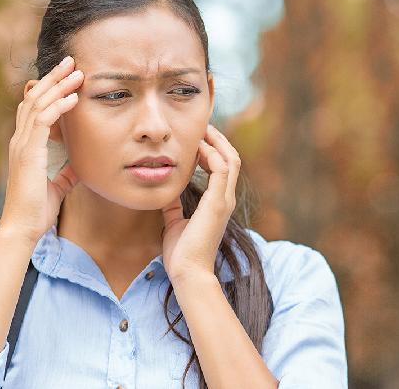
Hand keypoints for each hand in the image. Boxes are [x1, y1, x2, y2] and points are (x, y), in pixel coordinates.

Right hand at [0, 56, 83, 242]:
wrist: (23, 228)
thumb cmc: (37, 210)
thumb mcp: (58, 187)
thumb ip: (66, 173)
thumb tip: (80, 166)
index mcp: (25, 146)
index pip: (34, 108)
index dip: (49, 89)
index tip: (67, 76)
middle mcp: (20, 140)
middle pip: (34, 97)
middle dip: (53, 78)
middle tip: (71, 61)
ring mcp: (22, 145)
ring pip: (38, 104)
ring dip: (58, 85)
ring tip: (76, 71)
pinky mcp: (28, 153)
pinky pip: (42, 121)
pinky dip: (59, 106)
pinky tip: (74, 97)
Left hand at [161, 124, 240, 282]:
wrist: (188, 272)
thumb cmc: (181, 253)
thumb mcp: (174, 222)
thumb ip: (174, 205)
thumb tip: (166, 192)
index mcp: (218, 203)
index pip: (223, 167)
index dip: (213, 149)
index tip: (196, 137)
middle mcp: (225, 199)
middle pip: (231, 158)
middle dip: (218, 139)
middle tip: (201, 126)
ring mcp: (224, 201)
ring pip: (230, 159)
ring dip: (216, 142)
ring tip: (201, 130)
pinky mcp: (218, 204)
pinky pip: (221, 169)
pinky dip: (211, 154)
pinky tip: (197, 148)